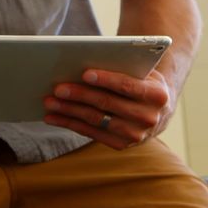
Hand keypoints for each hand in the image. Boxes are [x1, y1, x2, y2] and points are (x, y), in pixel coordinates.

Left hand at [43, 68, 173, 149]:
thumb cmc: (141, 82)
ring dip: (68, 111)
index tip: (85, 73)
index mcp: (157, 95)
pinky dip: (69, 123)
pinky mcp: (121, 145)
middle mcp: (148, 118)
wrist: (157, 111)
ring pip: (95, 119)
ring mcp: (135, 135)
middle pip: (107, 104)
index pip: (127, 86)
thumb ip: (121, 67)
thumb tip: (82, 62)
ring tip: (49, 102)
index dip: (106, 80)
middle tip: (57, 88)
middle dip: (80, 95)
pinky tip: (53, 117)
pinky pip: (90, 132)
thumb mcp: (140, 72)